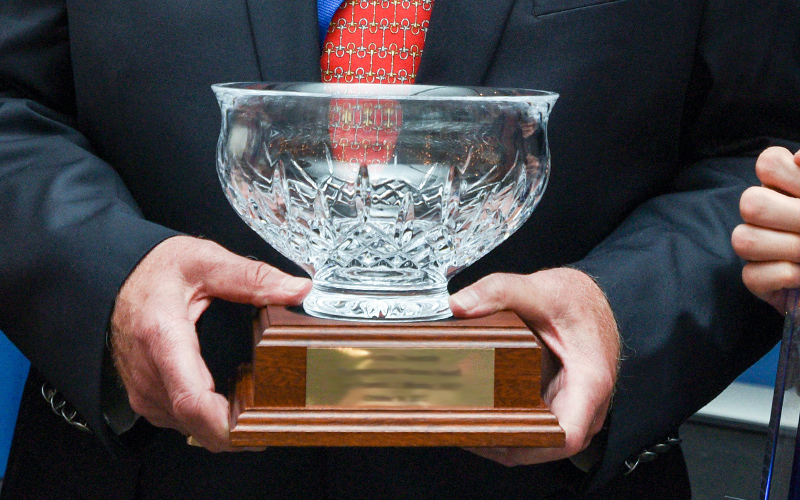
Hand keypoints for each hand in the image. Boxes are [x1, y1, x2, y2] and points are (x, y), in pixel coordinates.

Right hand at [110, 236, 310, 451]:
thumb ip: (254, 277)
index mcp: (164, 338)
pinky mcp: (146, 397)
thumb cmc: (155, 270)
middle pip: (197, 423)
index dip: (228, 426)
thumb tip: (296, 289)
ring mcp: (144, 390)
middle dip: (238, 430)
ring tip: (256, 405)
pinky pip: (181, 421)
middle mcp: (149, 373)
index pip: (193, 401)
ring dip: (224, 426)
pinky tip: (229, 401)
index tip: (259, 427)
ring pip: (190, 428)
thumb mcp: (206, 261)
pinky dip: (208, 419)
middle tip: (276, 417)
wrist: (118, 276)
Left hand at [449, 268, 618, 465]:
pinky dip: (508, 427)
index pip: (564, 438)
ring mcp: (573, 410)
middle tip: (462, 429)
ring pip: (539, 443)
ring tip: (463, 425)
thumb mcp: (539, 289)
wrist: (592, 301)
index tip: (490, 436)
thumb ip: (499, 291)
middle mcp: (586, 405)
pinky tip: (480, 416)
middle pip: (545, 446)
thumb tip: (461, 305)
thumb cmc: (577, 301)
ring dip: (503, 439)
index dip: (527, 445)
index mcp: (589, 382)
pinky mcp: (559, 408)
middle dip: (502, 444)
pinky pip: (536, 429)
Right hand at [732, 147, 799, 311]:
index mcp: (790, 188)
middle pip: (750, 202)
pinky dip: (785, 275)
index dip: (786, 173)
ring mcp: (760, 248)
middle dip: (789, 216)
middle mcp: (771, 215)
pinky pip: (752, 275)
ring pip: (743, 239)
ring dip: (788, 247)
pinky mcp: (759, 281)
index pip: (769, 163)